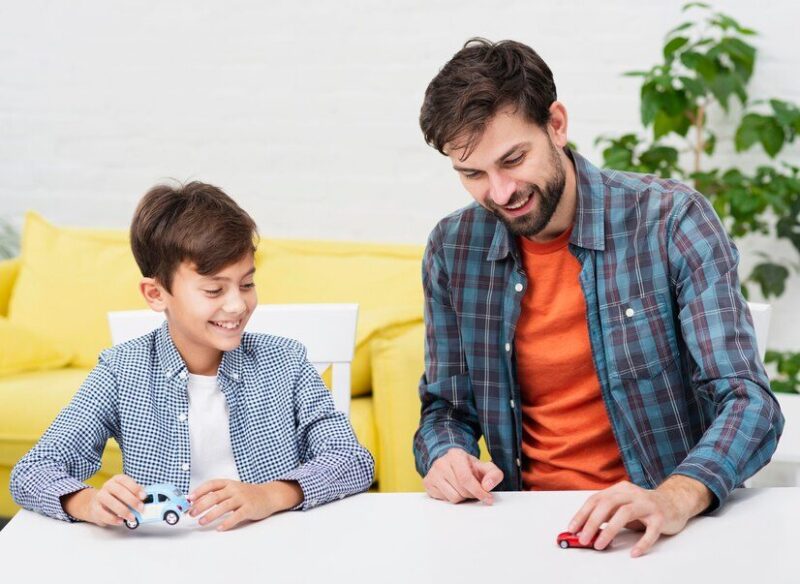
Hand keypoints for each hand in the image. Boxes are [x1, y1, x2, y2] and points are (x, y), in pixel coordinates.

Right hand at [61, 474, 145, 526]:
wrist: (95, 503)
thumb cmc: (115, 497)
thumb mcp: (126, 492)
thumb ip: (135, 494)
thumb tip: (145, 499)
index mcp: (117, 479)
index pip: (125, 480)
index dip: (135, 488)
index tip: (143, 496)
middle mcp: (107, 486)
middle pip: (119, 491)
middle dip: (132, 500)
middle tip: (140, 508)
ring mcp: (99, 497)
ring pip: (110, 502)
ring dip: (123, 510)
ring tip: (132, 517)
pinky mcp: (94, 509)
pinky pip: (103, 514)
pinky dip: (113, 519)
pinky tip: (120, 521)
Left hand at [188, 479, 302, 530]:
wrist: (268, 495)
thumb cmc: (247, 494)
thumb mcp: (232, 490)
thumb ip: (217, 495)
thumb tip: (196, 503)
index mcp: (228, 483)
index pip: (211, 484)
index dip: (199, 491)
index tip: (189, 499)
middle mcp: (234, 489)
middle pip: (214, 496)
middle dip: (201, 505)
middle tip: (192, 513)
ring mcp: (242, 498)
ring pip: (223, 506)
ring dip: (210, 515)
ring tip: (201, 522)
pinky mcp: (249, 508)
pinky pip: (236, 516)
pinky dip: (227, 523)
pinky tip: (220, 528)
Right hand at [423, 448, 502, 504]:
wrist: (452, 464)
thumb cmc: (469, 467)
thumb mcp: (485, 467)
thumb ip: (494, 474)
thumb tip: (487, 486)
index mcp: (455, 455)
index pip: (466, 479)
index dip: (478, 491)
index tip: (488, 499)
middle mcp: (441, 463)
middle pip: (461, 490)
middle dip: (472, 494)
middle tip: (474, 489)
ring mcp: (432, 473)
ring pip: (453, 498)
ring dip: (462, 498)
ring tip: (463, 489)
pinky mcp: (427, 484)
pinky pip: (444, 500)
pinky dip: (452, 498)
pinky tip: (454, 489)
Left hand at [567, 476, 711, 556]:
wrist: (674, 502)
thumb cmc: (642, 507)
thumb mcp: (621, 507)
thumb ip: (605, 515)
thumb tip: (584, 530)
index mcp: (619, 489)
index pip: (596, 499)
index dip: (582, 514)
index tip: (572, 528)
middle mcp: (632, 493)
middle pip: (608, 504)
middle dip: (592, 522)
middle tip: (583, 539)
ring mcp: (647, 504)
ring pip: (625, 513)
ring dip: (610, 530)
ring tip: (600, 545)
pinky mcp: (661, 517)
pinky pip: (651, 531)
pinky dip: (642, 543)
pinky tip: (633, 553)